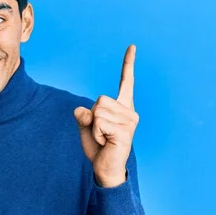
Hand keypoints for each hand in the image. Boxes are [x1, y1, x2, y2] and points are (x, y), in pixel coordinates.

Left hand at [74, 45, 138, 187]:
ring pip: (98, 111)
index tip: (132, 46)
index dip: (128, 64)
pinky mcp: (126, 132)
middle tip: (101, 132)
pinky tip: (106, 142)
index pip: (126, 82)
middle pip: (100, 99)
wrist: (105, 168)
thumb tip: (83, 110)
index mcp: (122, 107)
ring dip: (94, 127)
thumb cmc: (98, 147)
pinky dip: (96, 133)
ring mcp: (130, 121)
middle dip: (92, 116)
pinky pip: (99, 123)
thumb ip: (83, 115)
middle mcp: (130, 112)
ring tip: (104, 138)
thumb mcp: (86, 126)